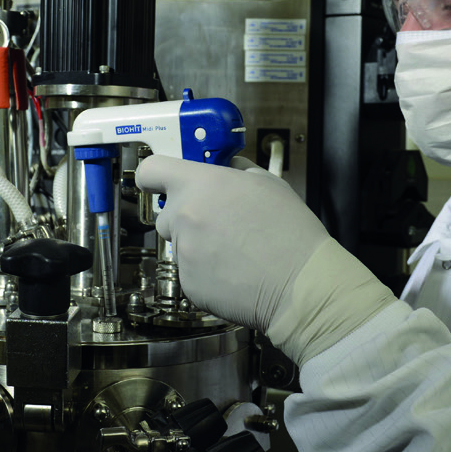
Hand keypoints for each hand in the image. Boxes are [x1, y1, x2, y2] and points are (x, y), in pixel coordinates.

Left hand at [135, 155, 396, 364]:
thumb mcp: (269, 184)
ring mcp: (182, 253)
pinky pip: (189, 272)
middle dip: (185, 218)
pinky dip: (205, 272)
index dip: (153, 177)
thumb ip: (238, 171)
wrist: (300, 284)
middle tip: (218, 225)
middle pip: (165, 214)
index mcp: (199, 185)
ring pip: (178, 244)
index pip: (150, 171)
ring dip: (196, 245)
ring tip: (233, 252)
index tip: (160, 184)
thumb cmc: (289, 230)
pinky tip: (233, 273)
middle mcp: (182, 216)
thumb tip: (227, 167)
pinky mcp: (186, 283)